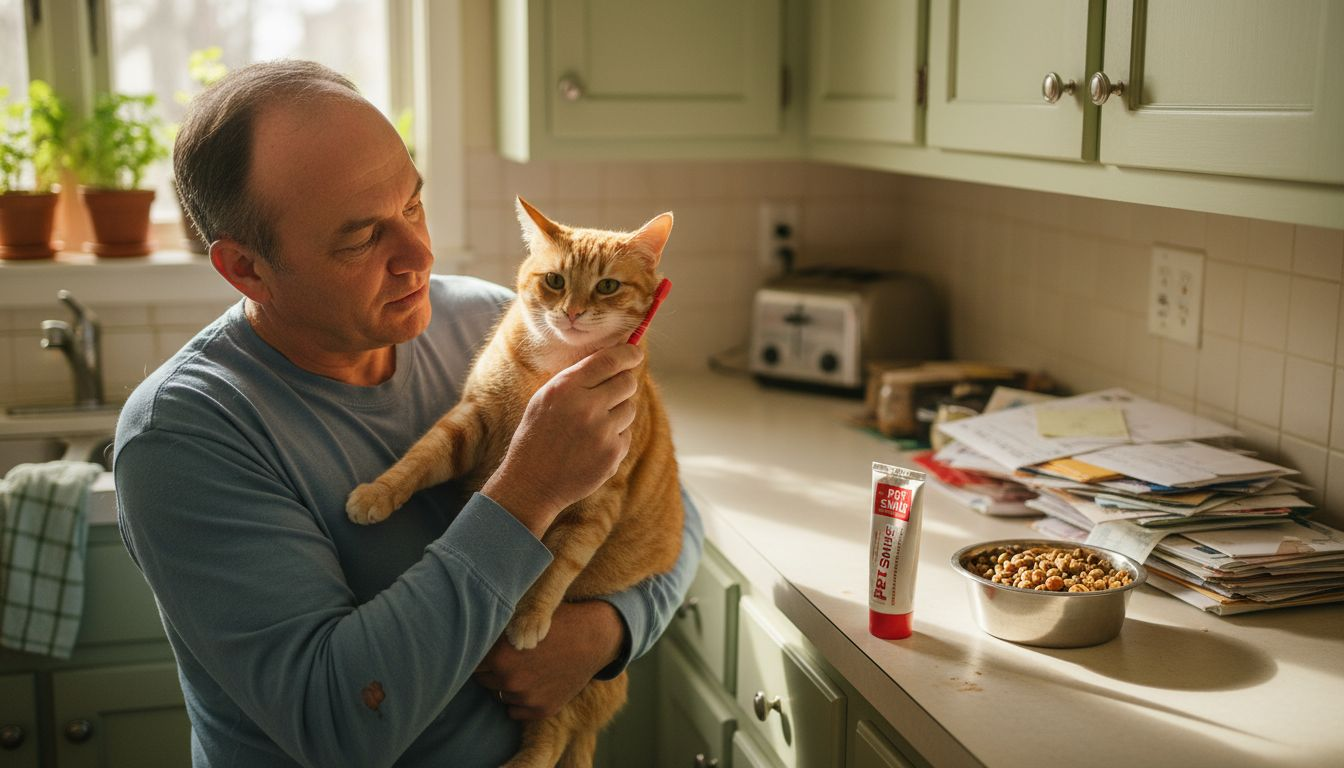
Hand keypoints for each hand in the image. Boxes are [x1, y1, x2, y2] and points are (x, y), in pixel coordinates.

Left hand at [473, 600, 624, 719]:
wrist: (595, 637)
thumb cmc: (558, 621)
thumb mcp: (525, 618)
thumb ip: (497, 631)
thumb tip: (468, 634)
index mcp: (500, 655)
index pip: (472, 661)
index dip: (479, 653)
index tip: (490, 648)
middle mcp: (510, 680)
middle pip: (483, 680)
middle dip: (492, 669)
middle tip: (510, 656)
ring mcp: (526, 698)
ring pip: (500, 695)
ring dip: (507, 684)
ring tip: (527, 667)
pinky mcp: (541, 710)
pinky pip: (514, 711)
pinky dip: (520, 700)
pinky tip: (535, 682)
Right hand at [481, 344, 642, 535]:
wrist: (531, 483)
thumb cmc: (537, 435)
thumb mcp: (546, 398)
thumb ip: (577, 378)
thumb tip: (612, 358)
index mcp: (566, 388)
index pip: (609, 360)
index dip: (628, 353)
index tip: (635, 352)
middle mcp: (587, 408)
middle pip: (628, 382)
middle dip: (624, 382)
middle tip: (613, 389)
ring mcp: (602, 433)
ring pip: (630, 408)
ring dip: (618, 411)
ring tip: (593, 425)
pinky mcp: (613, 454)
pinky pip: (625, 434)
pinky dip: (614, 437)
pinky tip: (591, 446)